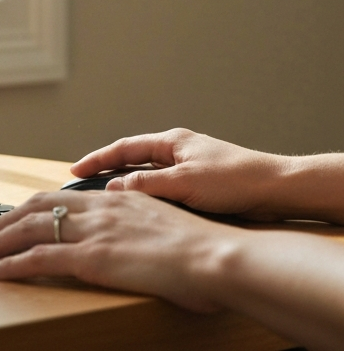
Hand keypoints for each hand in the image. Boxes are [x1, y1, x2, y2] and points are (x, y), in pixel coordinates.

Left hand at [0, 189, 238, 311]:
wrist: (218, 257)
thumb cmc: (203, 251)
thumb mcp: (165, 225)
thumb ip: (139, 224)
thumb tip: (132, 234)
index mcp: (112, 199)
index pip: (54, 197)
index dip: (25, 209)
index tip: (7, 220)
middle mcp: (96, 208)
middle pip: (32, 208)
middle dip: (0, 225)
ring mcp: (92, 231)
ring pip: (26, 230)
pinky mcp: (92, 258)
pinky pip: (38, 259)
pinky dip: (9, 265)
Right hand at [70, 128, 289, 218]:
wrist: (277, 189)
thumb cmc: (236, 180)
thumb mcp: (185, 183)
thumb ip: (147, 185)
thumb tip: (114, 187)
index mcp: (170, 142)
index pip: (123, 148)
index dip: (97, 159)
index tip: (75, 169)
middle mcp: (176, 150)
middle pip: (132, 159)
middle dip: (106, 170)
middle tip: (82, 183)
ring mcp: (187, 166)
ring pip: (147, 175)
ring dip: (126, 184)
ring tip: (105, 198)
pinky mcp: (199, 184)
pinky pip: (162, 187)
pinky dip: (146, 196)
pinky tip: (141, 210)